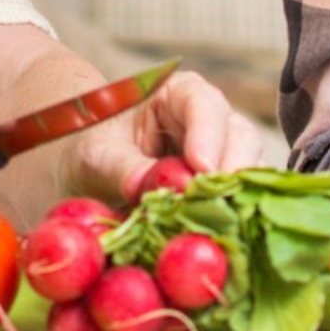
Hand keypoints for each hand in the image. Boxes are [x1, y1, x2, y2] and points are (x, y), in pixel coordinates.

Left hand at [66, 70, 268, 203]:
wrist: (81, 173)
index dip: (208, 133)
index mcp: (177, 95)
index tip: (201, 166)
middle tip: (219, 202)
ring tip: (219, 223)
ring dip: (237, 197)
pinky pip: (240, 201)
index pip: (203, 103)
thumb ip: (121, 166)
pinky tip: (221, 235)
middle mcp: (208, 122)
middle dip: (233, 168)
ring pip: (248, 170)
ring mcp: (219, 157)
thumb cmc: (88, 149)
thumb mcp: (95, 155)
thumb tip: (142, 185)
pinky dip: (234, 217)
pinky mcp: (219, 192)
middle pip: (239, 135)